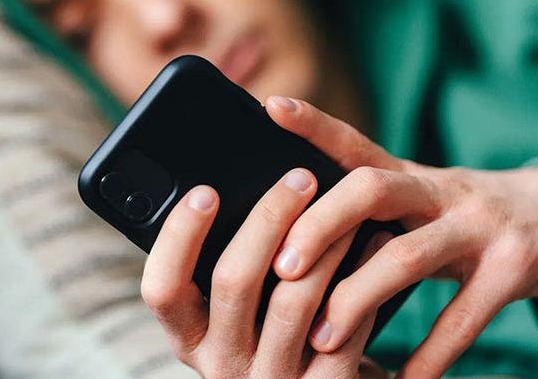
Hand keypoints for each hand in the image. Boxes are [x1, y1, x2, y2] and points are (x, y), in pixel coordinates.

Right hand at [141, 167, 394, 377]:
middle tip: (299, 178)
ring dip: (322, 242)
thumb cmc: (283, 337)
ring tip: (346, 204)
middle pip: (233, 281)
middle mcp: (222, 366)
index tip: (206, 190)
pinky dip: (360, 276)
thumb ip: (236, 267)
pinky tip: (375, 241)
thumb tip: (243, 184)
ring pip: (292, 298)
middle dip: (267, 219)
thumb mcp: (243, 314)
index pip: (162, 290)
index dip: (178, 238)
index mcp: (191, 340)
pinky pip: (343, 325)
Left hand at [265, 96, 537, 378]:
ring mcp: (482, 226)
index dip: (315, 124)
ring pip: (408, 254)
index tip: (272, 105)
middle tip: (282, 268)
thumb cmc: (477, 219)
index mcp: (414, 176)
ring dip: (358, 297)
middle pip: (371, 189)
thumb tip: (297, 237)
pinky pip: (464, 316)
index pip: (356, 144)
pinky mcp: (516, 268)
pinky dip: (430, 354)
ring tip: (322, 340)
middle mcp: (443, 190)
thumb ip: (377, 211)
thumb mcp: (429, 201)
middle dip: (320, 226)